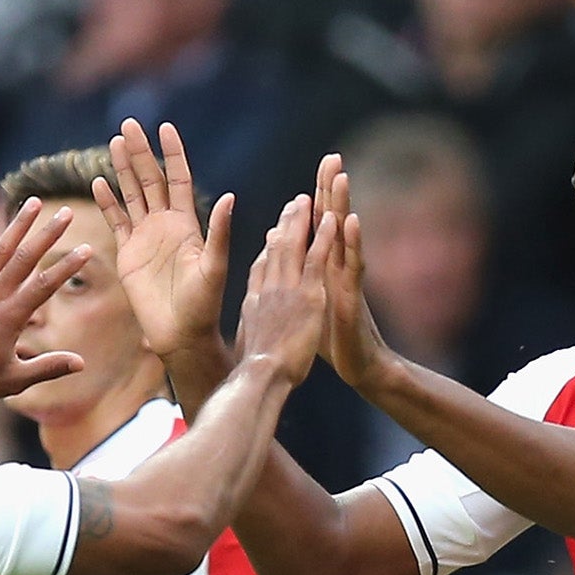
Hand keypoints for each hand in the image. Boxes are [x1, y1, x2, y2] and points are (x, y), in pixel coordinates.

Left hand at [0, 201, 92, 407]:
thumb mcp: (14, 380)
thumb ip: (47, 367)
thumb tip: (80, 363)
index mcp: (10, 317)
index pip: (44, 286)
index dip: (67, 267)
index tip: (86, 250)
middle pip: (25, 258)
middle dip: (47, 233)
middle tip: (66, 212)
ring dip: (18, 225)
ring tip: (34, 202)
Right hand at [91, 118, 234, 361]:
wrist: (181, 335)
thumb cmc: (204, 305)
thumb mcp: (216, 267)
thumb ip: (219, 233)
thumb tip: (230, 197)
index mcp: (188, 224)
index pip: (178, 179)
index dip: (172, 153)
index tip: (165, 127)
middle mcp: (166, 225)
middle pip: (150, 179)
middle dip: (140, 152)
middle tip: (128, 125)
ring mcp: (146, 238)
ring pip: (132, 195)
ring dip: (123, 170)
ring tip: (114, 142)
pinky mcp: (128, 254)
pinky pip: (116, 222)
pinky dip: (108, 202)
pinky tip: (99, 183)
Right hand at [230, 194, 334, 386]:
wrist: (262, 376)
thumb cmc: (254, 374)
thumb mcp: (246, 348)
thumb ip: (247, 335)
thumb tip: (242, 340)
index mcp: (255, 303)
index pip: (261, 268)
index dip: (268, 248)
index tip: (274, 232)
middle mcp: (268, 290)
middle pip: (276, 249)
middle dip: (286, 223)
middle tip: (295, 203)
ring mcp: (287, 289)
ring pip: (294, 246)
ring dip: (303, 219)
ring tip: (311, 198)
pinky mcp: (308, 294)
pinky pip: (317, 258)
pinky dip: (323, 236)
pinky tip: (331, 217)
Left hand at [314, 154, 395, 393]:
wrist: (357, 364)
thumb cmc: (331, 336)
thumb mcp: (309, 300)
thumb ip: (298, 276)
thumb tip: (283, 257)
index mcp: (323, 268)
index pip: (319, 226)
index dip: (316, 199)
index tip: (316, 169)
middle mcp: (337, 267)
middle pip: (333, 221)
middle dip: (331, 190)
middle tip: (332, 157)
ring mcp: (347, 278)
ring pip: (344, 236)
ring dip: (343, 206)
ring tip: (342, 177)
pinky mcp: (352, 294)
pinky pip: (353, 264)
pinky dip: (353, 242)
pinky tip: (353, 221)